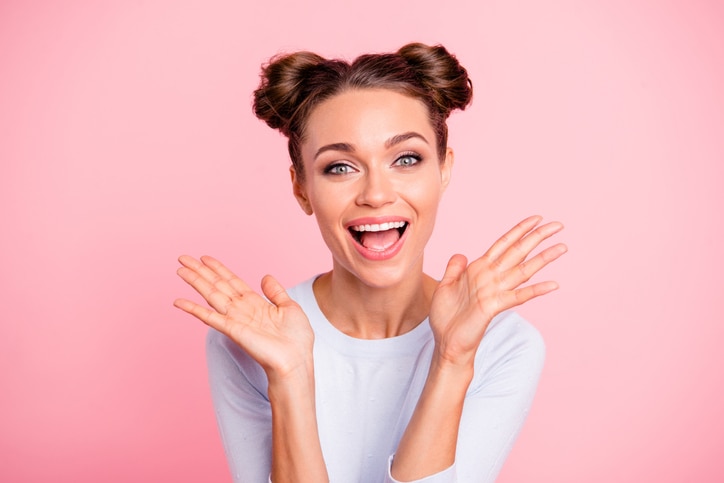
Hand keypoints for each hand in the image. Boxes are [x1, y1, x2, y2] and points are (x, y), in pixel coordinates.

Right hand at [174, 255, 313, 378]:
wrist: (296, 361)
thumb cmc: (296, 340)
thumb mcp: (290, 308)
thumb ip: (276, 292)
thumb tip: (265, 276)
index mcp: (256, 303)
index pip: (232, 281)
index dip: (218, 269)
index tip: (204, 258)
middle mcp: (242, 309)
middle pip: (217, 285)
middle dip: (200, 271)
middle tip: (183, 258)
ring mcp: (235, 319)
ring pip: (211, 295)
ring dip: (195, 282)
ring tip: (180, 269)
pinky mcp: (232, 330)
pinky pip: (209, 317)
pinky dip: (193, 309)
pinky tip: (178, 301)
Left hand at [429, 215, 566, 366]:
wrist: (447, 343)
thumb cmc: (446, 317)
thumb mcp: (445, 286)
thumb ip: (454, 268)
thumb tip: (461, 254)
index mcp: (479, 269)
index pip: (504, 244)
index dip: (519, 231)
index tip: (536, 218)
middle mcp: (491, 277)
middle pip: (519, 252)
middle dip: (538, 237)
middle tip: (558, 225)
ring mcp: (495, 291)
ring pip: (524, 270)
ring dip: (543, 258)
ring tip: (562, 247)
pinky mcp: (494, 306)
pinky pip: (518, 296)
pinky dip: (536, 290)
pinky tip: (554, 284)